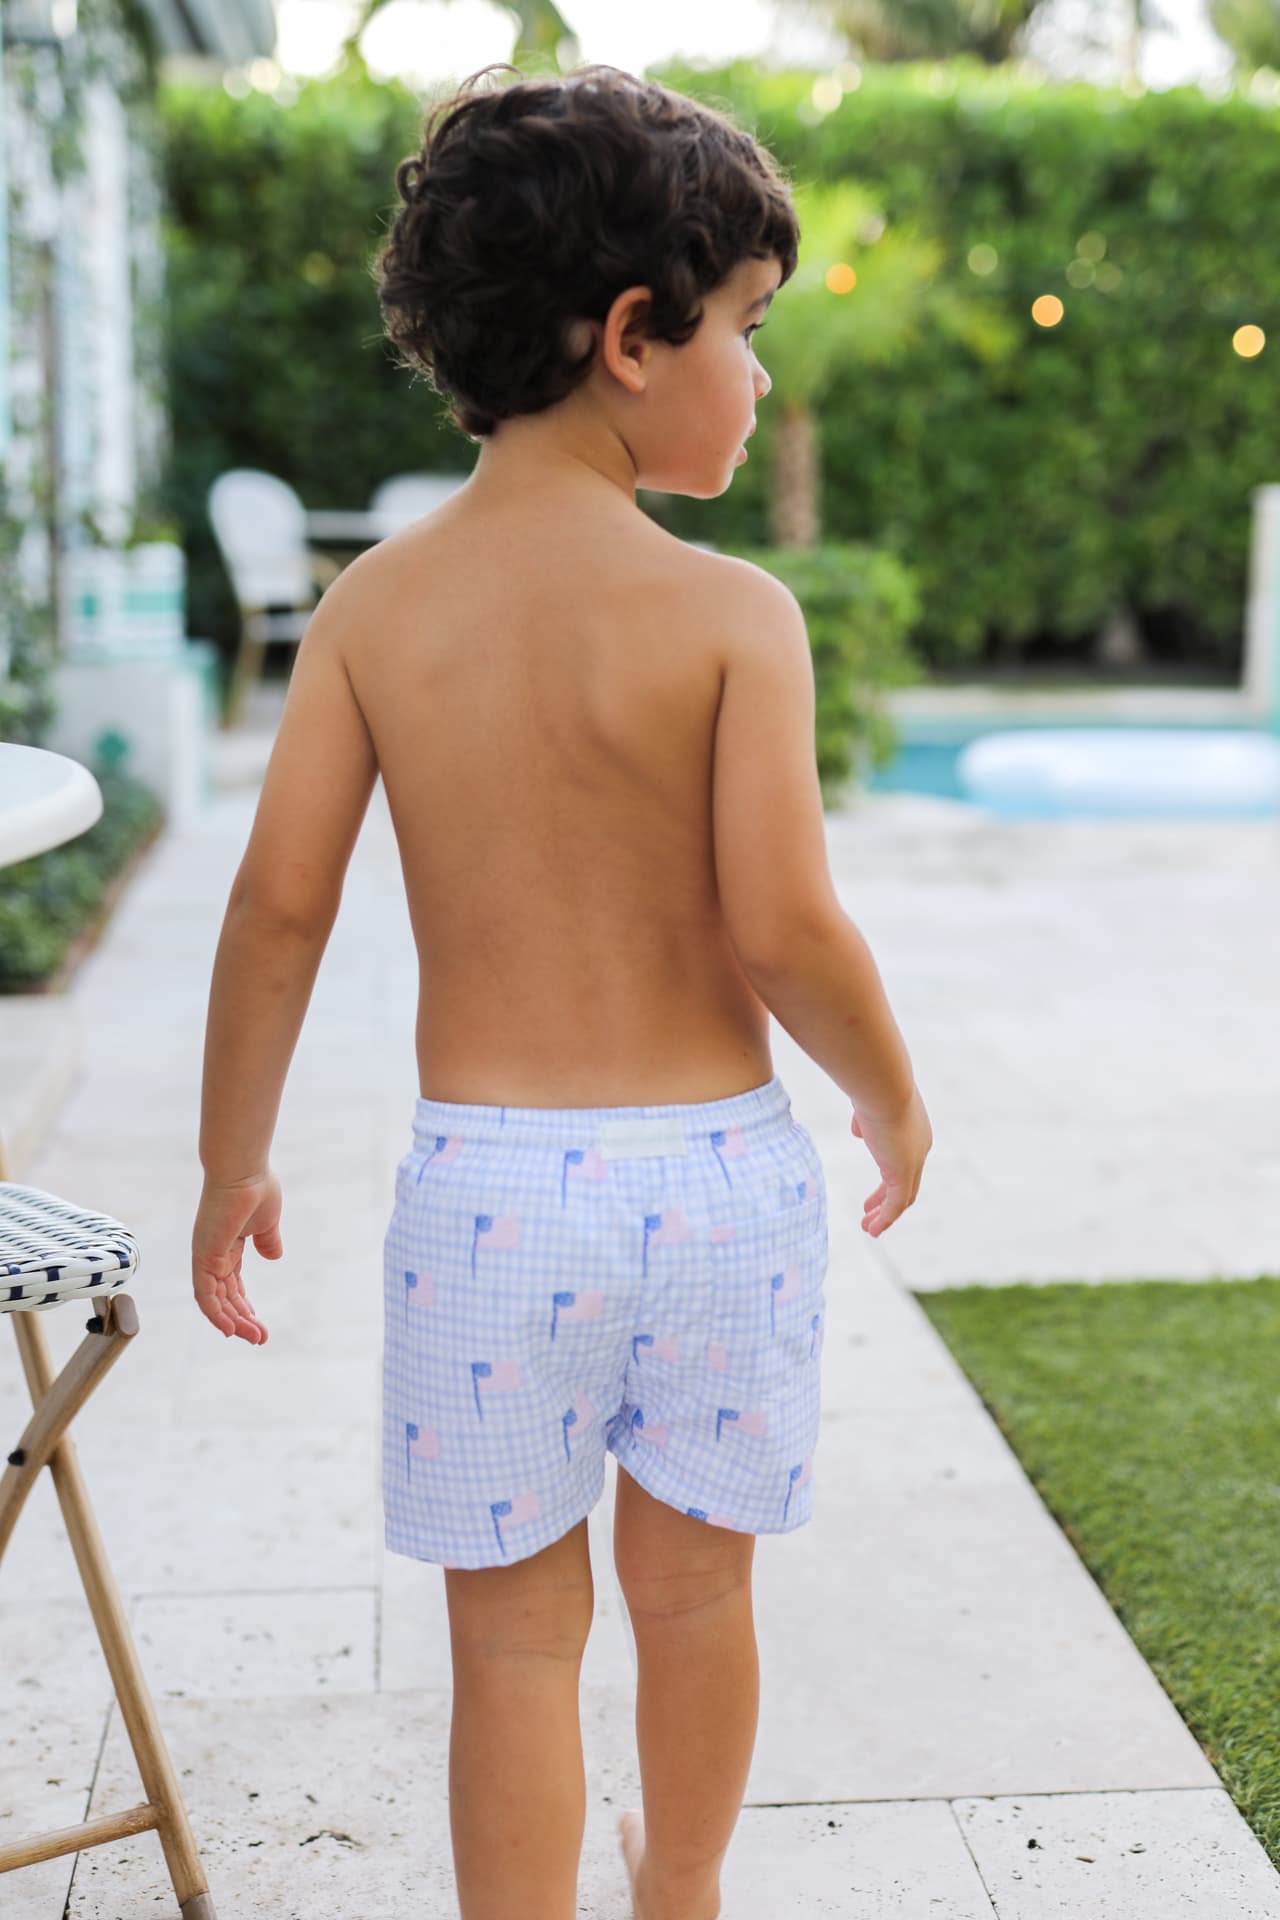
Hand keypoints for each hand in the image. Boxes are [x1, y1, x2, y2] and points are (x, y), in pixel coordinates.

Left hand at [191, 1170, 279, 1341]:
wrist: (245, 1170)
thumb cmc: (257, 1188)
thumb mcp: (267, 1222)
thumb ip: (268, 1240)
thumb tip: (274, 1256)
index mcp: (227, 1246)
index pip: (232, 1284)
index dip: (243, 1306)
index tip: (258, 1323)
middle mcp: (212, 1254)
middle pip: (224, 1296)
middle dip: (242, 1319)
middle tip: (260, 1338)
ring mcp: (206, 1256)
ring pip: (216, 1300)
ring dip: (234, 1321)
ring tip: (254, 1338)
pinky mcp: (203, 1256)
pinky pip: (206, 1294)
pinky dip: (216, 1313)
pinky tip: (231, 1329)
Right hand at [852, 1085, 932, 1236]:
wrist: (883, 1085)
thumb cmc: (872, 1087)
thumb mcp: (867, 1103)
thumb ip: (865, 1119)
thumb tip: (859, 1130)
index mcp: (915, 1130)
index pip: (904, 1159)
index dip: (888, 1175)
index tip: (872, 1185)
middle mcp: (920, 1147)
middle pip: (907, 1182)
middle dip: (887, 1198)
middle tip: (870, 1210)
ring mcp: (914, 1161)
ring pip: (903, 1197)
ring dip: (886, 1214)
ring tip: (869, 1227)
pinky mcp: (903, 1173)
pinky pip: (896, 1205)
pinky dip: (885, 1219)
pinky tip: (872, 1230)